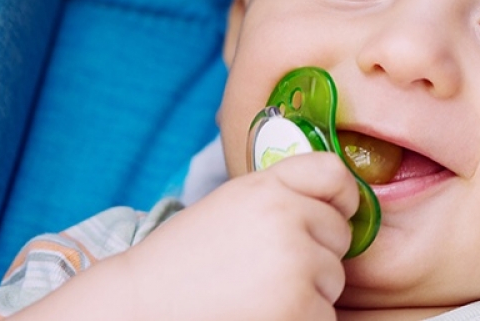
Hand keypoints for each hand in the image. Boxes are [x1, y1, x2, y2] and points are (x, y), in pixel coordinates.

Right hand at [121, 152, 358, 320]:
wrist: (138, 308)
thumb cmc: (185, 261)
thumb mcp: (232, 206)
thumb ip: (282, 196)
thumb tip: (341, 205)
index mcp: (268, 186)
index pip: (334, 173)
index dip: (340, 196)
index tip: (330, 213)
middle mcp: (286, 217)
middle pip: (339, 235)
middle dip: (315, 255)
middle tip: (262, 270)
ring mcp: (295, 264)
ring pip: (334, 280)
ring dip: (307, 293)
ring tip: (255, 295)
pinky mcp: (299, 308)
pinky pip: (324, 315)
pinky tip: (260, 316)